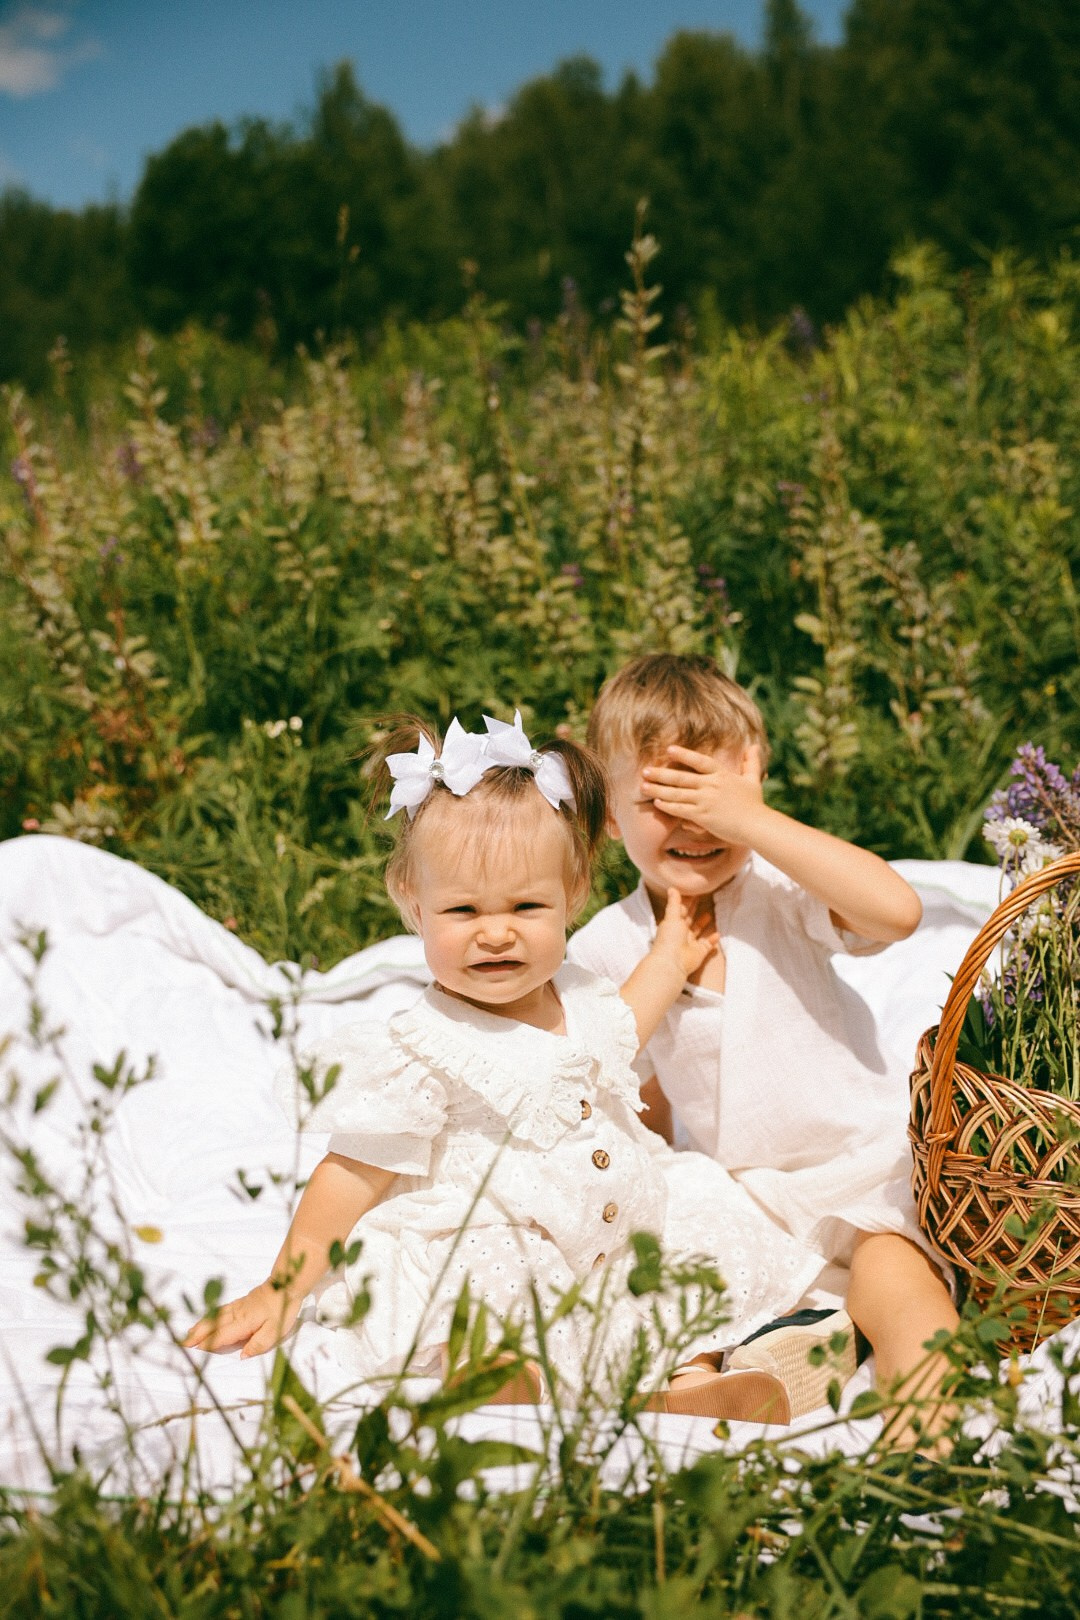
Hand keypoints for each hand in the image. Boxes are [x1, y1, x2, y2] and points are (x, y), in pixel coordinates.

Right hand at [184, 1278, 301, 1358]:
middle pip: (213, 1325)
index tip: (194, 1350)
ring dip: (202, 1325)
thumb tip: (242, 1356)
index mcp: (244, 1323)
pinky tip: (208, 1317)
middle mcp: (237, 1314)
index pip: (222, 1335)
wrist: (286, 1284)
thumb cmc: (282, 1309)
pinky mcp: (242, 1302)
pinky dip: (210, 1315)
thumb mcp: (275, 1331)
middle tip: (183, 1343)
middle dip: (198, 1334)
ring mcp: (238, 1306)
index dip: (208, 1343)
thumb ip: (257, 1345)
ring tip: (190, 1333)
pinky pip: (221, 1309)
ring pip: (215, 1316)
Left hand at [641, 744, 764, 843]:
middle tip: (644, 770)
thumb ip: (752, 762)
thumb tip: (754, 745)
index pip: (699, 761)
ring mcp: (706, 800)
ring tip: (643, 786)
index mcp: (722, 775)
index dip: (684, 755)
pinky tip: (656, 803)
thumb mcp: (754, 780)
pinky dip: (668, 806)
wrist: (757, 826)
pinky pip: (681, 809)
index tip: (668, 749)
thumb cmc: (755, 805)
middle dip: (661, 774)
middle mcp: (711, 785)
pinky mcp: (703, 816)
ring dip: (658, 789)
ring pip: (677, 793)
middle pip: (681, 777)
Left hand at [653, 888, 717, 979]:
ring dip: (703, 924)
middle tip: (703, 899)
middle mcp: (681, 933)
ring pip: (697, 931)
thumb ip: (674, 903)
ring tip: (710, 915)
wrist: (673, 962)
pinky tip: (718, 934)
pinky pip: (707, 945)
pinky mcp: (699, 953)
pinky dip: (712, 940)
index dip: (686, 901)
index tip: (694, 891)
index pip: (680, 910)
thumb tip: (672, 888)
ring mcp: (690, 943)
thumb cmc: (670, 938)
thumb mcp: (672, 917)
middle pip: (689, 919)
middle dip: (695, 910)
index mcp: (673, 923)